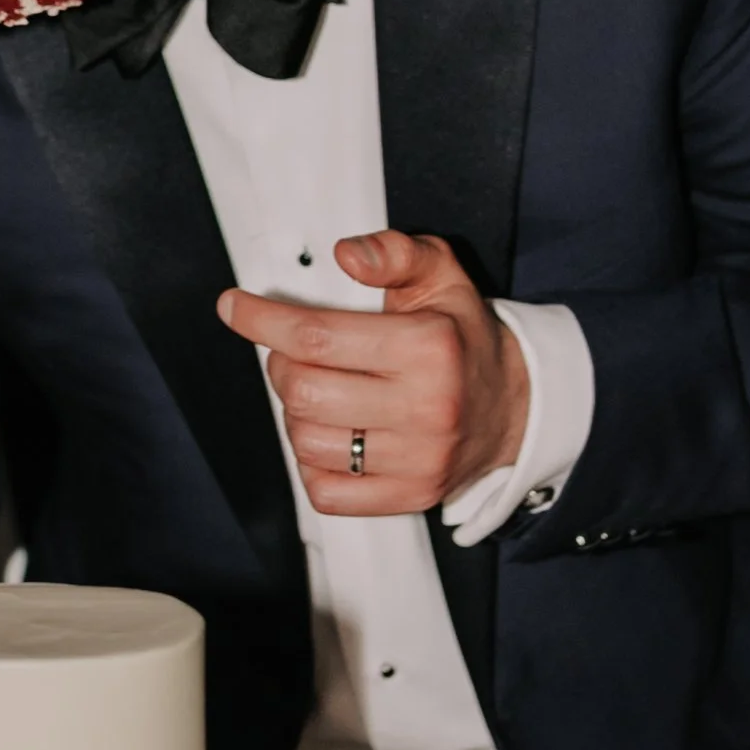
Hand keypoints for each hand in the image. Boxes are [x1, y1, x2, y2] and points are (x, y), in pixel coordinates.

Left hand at [218, 229, 529, 514]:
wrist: (514, 407)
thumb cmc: (463, 339)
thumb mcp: (441, 276)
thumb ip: (395, 253)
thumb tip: (348, 255)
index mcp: (430, 348)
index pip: (317, 336)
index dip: (262, 320)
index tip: (235, 308)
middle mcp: (427, 407)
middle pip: (304, 392)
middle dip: (281, 366)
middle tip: (294, 354)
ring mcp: (419, 460)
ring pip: (307, 443)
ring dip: (296, 414)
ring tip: (319, 392)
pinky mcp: (410, 497)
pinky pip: (327, 492)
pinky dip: (312, 464)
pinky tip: (331, 435)